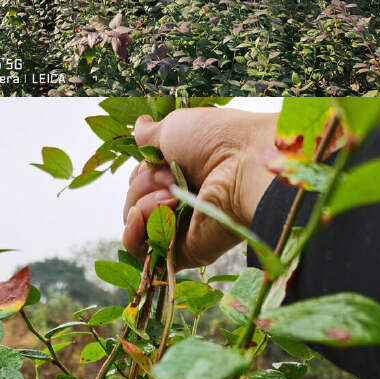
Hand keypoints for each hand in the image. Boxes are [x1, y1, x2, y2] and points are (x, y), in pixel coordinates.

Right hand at [123, 105, 287, 271]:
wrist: (246, 165)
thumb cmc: (218, 140)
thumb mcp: (174, 128)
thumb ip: (149, 136)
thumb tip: (139, 127)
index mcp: (180, 173)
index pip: (140, 181)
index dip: (141, 171)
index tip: (156, 159)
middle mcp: (181, 201)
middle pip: (134, 200)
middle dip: (143, 185)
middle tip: (169, 177)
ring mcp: (182, 227)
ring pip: (135, 223)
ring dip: (141, 205)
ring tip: (170, 196)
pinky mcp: (184, 251)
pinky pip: (141, 250)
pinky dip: (133, 234)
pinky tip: (141, 217)